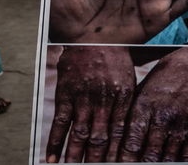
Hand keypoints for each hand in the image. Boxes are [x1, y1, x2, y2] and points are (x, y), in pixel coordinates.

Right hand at [46, 46, 135, 162]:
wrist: (91, 35)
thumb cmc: (113, 58)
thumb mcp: (128, 78)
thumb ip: (128, 103)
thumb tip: (135, 129)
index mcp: (123, 96)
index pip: (121, 133)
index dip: (118, 154)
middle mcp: (104, 99)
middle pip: (101, 138)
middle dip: (98, 161)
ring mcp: (83, 97)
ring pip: (80, 134)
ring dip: (76, 157)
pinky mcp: (65, 94)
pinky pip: (60, 122)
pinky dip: (55, 143)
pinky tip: (53, 160)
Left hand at [120, 47, 187, 161]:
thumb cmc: (162, 79)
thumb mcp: (141, 91)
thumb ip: (130, 115)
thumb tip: (116, 140)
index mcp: (145, 106)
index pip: (131, 142)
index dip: (122, 160)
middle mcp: (163, 117)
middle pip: (148, 155)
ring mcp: (181, 126)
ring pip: (166, 160)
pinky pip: (185, 158)